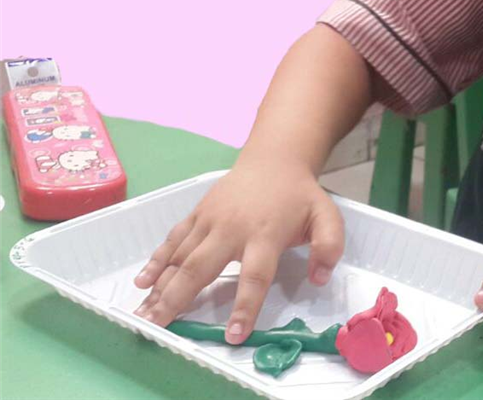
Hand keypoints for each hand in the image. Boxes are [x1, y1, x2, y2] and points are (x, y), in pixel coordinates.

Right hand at [133, 158, 343, 343]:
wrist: (275, 158)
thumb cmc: (299, 195)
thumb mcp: (326, 216)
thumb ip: (329, 246)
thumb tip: (319, 278)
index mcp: (265, 234)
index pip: (255, 276)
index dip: (245, 306)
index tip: (234, 335)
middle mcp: (232, 228)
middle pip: (201, 267)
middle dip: (178, 298)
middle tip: (159, 328)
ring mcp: (210, 220)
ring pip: (181, 256)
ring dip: (160, 286)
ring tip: (143, 314)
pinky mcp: (198, 213)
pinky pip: (174, 239)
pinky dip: (157, 260)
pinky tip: (143, 282)